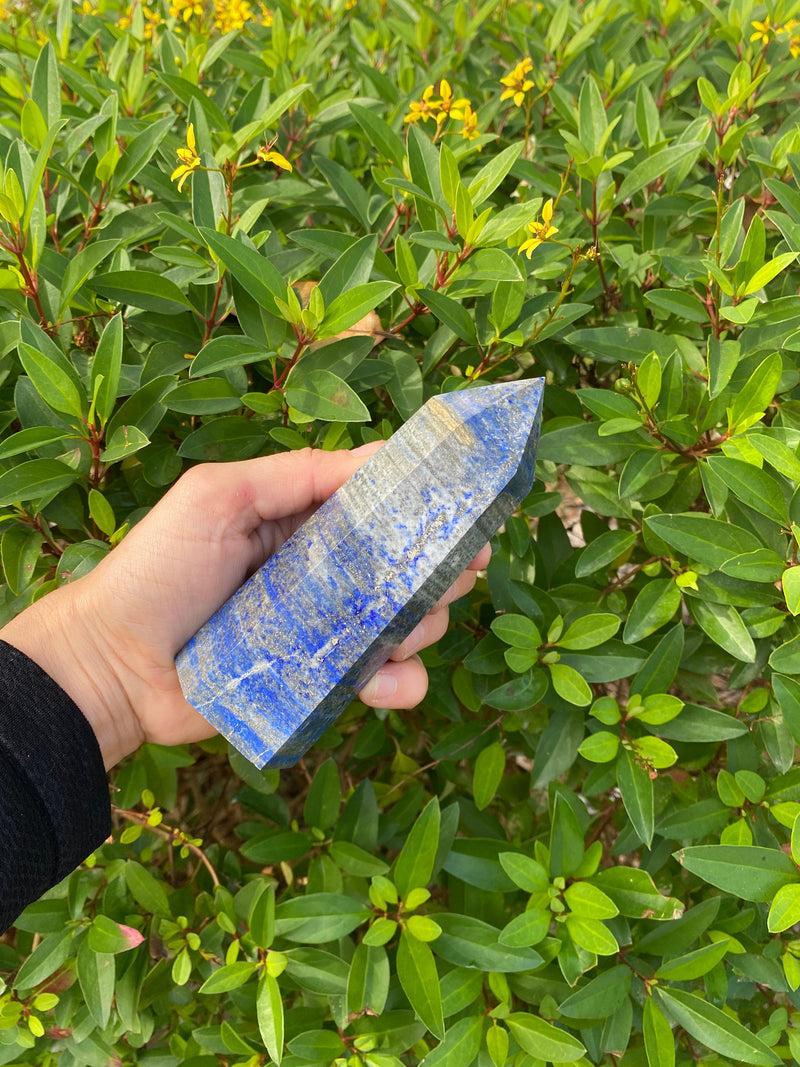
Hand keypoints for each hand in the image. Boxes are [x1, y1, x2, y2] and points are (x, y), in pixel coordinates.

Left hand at [0, 447, 489, 768]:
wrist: (112, 667)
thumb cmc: (157, 570)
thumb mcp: (218, 496)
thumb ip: (296, 473)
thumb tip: (381, 455)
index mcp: (303, 521)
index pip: (380, 504)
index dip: (427, 504)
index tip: (468, 505)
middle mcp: (325, 573)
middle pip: (408, 563)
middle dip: (440, 565)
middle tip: (459, 567)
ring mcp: (327, 631)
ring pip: (409, 622)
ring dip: (424, 623)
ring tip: (406, 628)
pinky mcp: (324, 683)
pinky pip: (386, 682)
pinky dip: (400, 683)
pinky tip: (386, 680)